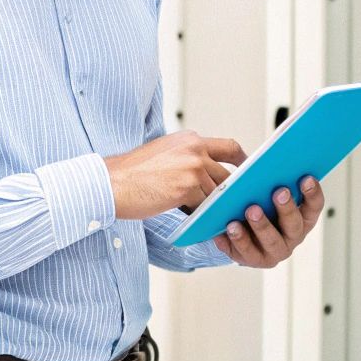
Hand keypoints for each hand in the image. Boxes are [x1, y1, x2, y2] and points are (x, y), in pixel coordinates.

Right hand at [104, 130, 246, 219]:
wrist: (112, 183)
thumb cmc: (132, 173)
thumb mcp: (164, 154)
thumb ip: (188, 159)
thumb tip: (209, 177)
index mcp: (190, 139)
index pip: (229, 147)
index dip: (244, 162)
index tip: (249, 174)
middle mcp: (194, 150)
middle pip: (226, 175)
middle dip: (228, 193)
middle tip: (229, 206)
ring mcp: (192, 168)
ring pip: (216, 194)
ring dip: (212, 207)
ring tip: (208, 218)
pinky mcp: (187, 188)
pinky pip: (204, 207)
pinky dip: (201, 216)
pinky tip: (194, 221)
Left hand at [212, 176, 324, 267]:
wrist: (243, 235)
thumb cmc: (261, 207)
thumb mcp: (269, 196)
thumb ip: (273, 184)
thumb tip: (268, 166)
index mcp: (302, 219)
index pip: (314, 207)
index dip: (313, 193)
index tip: (306, 178)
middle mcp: (292, 237)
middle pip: (294, 225)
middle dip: (286, 208)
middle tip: (279, 192)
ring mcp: (273, 252)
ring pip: (271, 241)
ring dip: (262, 225)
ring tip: (251, 210)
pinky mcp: (252, 259)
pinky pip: (245, 252)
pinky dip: (237, 239)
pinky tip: (229, 227)